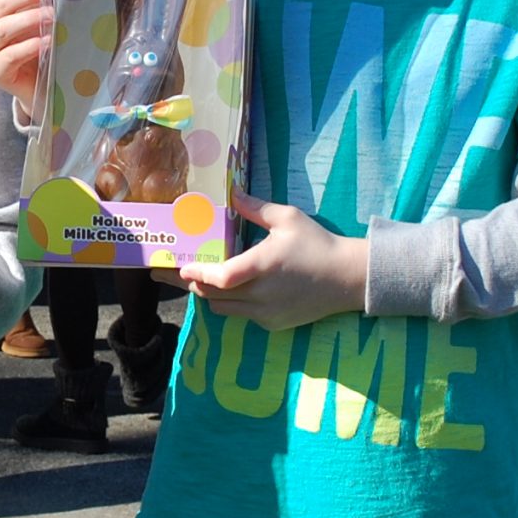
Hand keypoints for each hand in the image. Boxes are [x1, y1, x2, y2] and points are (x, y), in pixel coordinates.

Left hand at [174, 189, 366, 331]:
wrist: (348, 278)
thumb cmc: (318, 244)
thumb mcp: (289, 219)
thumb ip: (256, 208)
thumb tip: (233, 193)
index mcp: (263, 265)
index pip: (221, 277)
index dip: (197, 274)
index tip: (181, 267)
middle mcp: (261, 294)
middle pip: (213, 295)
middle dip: (190, 284)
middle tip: (169, 274)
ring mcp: (266, 313)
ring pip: (223, 309)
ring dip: (209, 295)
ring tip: (197, 280)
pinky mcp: (273, 324)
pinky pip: (241, 316)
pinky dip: (231, 304)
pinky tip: (231, 290)